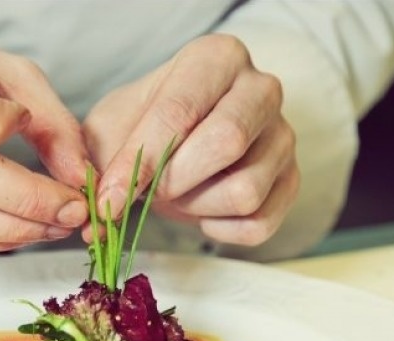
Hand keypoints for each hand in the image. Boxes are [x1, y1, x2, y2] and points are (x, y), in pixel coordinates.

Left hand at [83, 34, 298, 245]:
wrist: (179, 141)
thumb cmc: (145, 126)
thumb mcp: (114, 128)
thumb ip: (104, 163)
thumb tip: (101, 215)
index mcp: (217, 58)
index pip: (180, 111)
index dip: (140, 162)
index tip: (108, 201)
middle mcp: (261, 89)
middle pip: (227, 143)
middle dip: (175, 182)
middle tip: (151, 192)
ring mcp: (283, 136)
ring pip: (245, 191)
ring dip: (197, 208)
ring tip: (179, 194)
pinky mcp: (292, 180)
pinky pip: (259, 224)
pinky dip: (221, 230)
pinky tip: (203, 211)